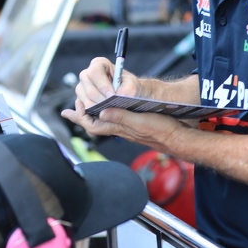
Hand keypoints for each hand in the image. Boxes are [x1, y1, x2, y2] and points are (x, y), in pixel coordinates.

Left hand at [62, 97, 190, 152]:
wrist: (178, 139)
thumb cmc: (162, 130)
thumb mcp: (141, 121)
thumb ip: (121, 117)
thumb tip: (101, 111)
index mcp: (119, 127)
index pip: (93, 124)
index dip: (81, 117)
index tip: (73, 108)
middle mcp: (120, 129)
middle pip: (94, 124)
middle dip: (80, 117)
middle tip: (69, 112)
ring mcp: (127, 128)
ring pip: (103, 122)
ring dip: (91, 114)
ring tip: (83, 108)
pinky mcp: (134, 126)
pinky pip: (114, 120)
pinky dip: (106, 113)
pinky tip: (108, 109)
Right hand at [76, 56, 140, 107]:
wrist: (129, 95)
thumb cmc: (129, 86)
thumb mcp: (133, 85)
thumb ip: (129, 89)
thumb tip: (119, 96)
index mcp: (99, 64)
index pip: (95, 72)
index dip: (103, 85)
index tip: (112, 96)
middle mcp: (87, 75)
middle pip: (89, 89)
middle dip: (101, 100)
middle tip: (112, 107)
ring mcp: (82, 88)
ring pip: (86, 101)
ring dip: (98, 108)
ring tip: (110, 111)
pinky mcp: (82, 100)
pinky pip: (83, 109)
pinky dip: (94, 113)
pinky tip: (105, 115)